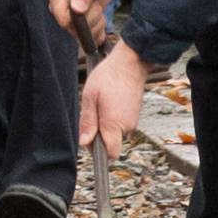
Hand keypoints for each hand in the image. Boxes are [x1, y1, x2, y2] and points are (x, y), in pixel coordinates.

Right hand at [47, 0, 115, 32]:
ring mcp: (67, 17)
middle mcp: (58, 9)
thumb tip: (76, 9)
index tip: (92, 6)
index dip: (81, 19)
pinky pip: (88, 37)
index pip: (64, 20)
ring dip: (96, 24)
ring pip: (82, 35)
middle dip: (92, 19)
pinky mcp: (76, 24)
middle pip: (74, 29)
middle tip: (96, 3)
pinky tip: (100, 17)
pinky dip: (98, 30)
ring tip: (97, 7)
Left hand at [79, 41, 146, 159]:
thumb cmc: (108, 77)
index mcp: (114, 124)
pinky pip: (120, 125)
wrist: (130, 63)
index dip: (97, 151)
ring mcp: (133, 122)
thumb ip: (87, 122)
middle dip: (99, 135)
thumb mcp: (90, 97)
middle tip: (91, 114)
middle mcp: (127, 127)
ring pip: (115, 134)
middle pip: (111, 144)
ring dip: (105, 125)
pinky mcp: (134, 116)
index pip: (110, 154)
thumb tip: (83, 142)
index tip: (88, 138)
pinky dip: (112, 119)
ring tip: (100, 104)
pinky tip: (108, 103)